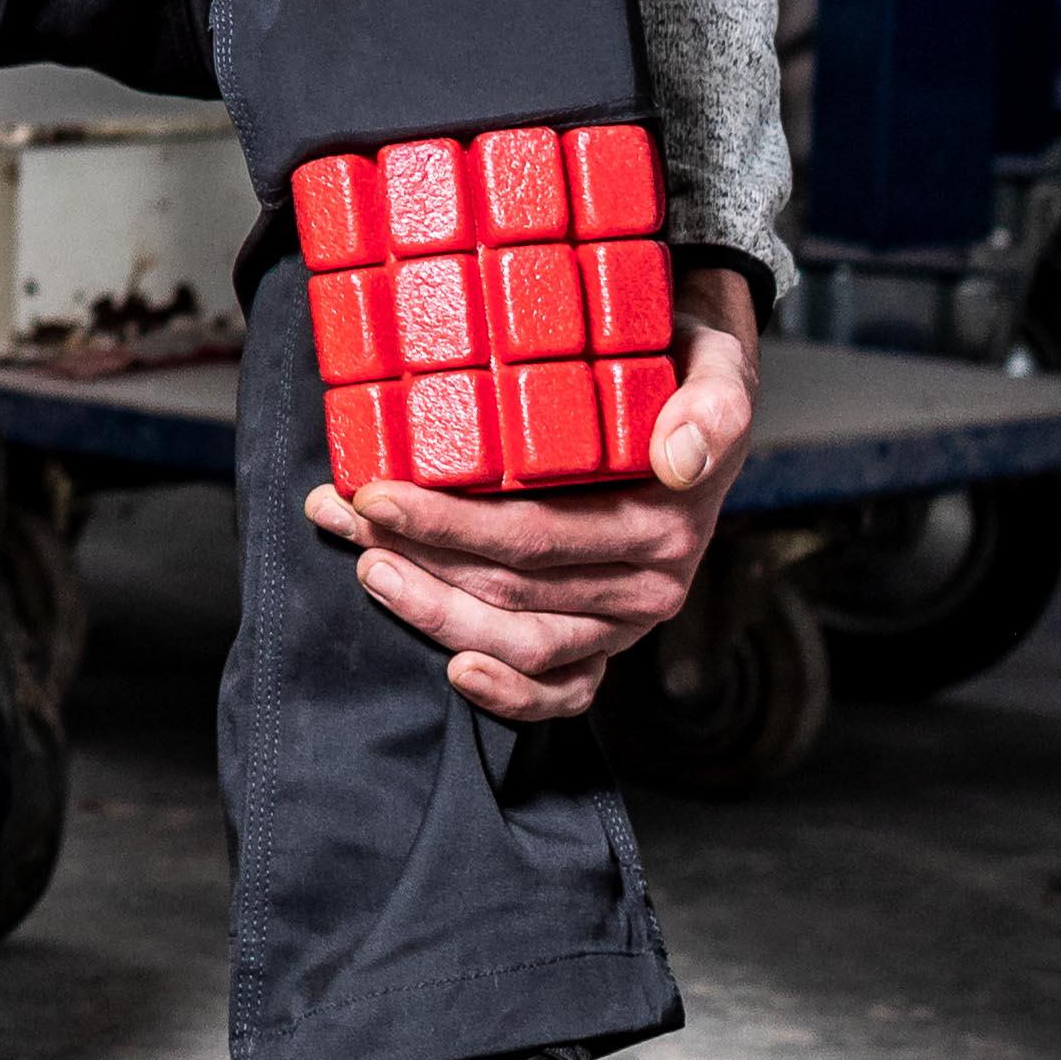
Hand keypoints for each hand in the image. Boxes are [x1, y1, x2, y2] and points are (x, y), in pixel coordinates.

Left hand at [307, 257, 767, 724]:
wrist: (700, 401)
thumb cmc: (682, 373)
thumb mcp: (714, 367)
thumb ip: (713, 406)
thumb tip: (679, 459)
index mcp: (662, 522)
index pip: (534, 536)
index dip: (446, 523)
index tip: (375, 493)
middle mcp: (649, 584)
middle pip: (511, 590)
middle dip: (414, 555)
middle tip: (346, 516)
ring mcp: (627, 619)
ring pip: (522, 641)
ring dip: (433, 611)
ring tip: (367, 564)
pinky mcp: (610, 639)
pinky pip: (566, 690)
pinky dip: (511, 693)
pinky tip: (457, 670)